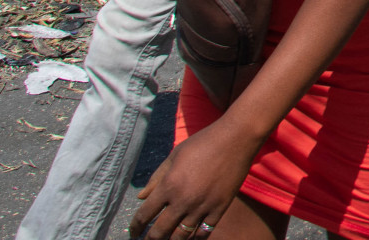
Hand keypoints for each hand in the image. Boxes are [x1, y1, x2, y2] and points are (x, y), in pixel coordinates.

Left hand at [127, 120, 257, 239]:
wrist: (236, 139)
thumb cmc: (203, 143)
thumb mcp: (174, 155)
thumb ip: (157, 177)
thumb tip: (141, 197)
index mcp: (169, 185)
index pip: (144, 215)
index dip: (135, 227)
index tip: (133, 232)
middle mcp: (183, 200)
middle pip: (159, 232)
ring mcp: (202, 206)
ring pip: (181, 236)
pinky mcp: (219, 208)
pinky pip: (203, 233)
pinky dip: (194, 238)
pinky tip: (189, 237)